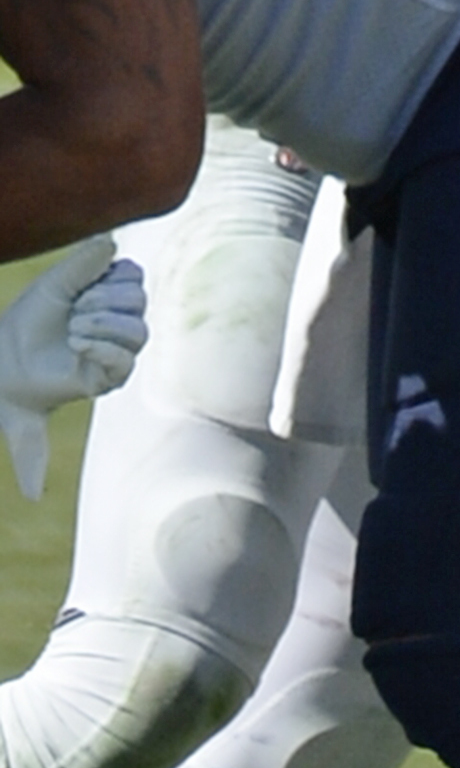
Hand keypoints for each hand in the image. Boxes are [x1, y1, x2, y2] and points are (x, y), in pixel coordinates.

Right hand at [0, 238, 139, 496]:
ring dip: (98, 297)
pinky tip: (82, 283)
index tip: (74, 342)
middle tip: (72, 323)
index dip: (104, 344)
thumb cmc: (13, 376)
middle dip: (101, 321)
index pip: (129, 354)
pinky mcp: (113, 277)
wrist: (2, 338)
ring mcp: (122, 307)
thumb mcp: (19, 419)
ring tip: (73, 306)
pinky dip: (102, 272)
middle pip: (138, 327)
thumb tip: (33, 498)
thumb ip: (29, 452)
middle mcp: (123, 339)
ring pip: (134, 295)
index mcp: (110, 369)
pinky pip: (127, 269)